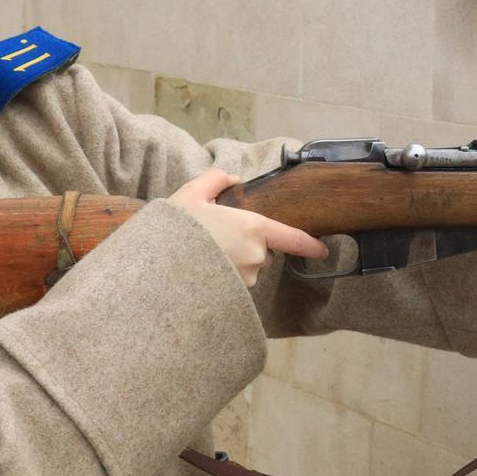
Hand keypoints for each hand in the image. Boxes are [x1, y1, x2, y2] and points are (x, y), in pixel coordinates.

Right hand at [169, 169, 330, 285]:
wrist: (153, 267)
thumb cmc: (175, 229)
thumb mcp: (192, 193)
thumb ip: (216, 180)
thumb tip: (231, 178)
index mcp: (253, 228)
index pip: (293, 239)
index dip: (311, 245)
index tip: (323, 250)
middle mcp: (256, 256)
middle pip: (262, 251)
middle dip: (246, 245)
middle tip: (215, 237)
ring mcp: (244, 279)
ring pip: (247, 268)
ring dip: (233, 262)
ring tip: (204, 254)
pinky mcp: (230, 296)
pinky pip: (233, 284)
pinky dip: (223, 277)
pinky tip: (201, 271)